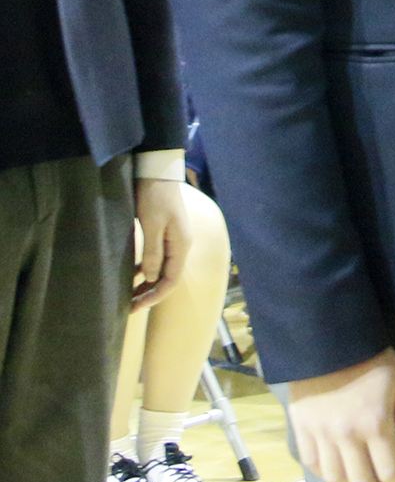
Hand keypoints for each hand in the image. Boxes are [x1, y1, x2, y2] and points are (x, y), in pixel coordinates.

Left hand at [129, 178, 188, 311]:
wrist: (157, 173)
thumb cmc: (154, 198)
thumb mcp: (152, 225)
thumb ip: (152, 253)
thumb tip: (150, 278)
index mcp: (181, 245)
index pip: (171, 281)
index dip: (154, 297)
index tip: (135, 308)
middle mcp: (181, 246)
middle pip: (167, 278)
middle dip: (149, 294)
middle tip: (127, 307)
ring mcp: (174, 240)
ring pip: (161, 270)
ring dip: (146, 284)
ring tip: (127, 295)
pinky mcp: (165, 234)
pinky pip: (157, 259)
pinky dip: (145, 270)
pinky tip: (131, 275)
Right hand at [288, 349, 394, 481]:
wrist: (329, 342)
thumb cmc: (374, 361)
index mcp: (376, 424)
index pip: (389, 471)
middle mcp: (347, 435)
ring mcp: (321, 435)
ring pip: (335, 479)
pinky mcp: (301, 430)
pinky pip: (312, 465)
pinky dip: (326, 476)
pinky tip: (338, 474)